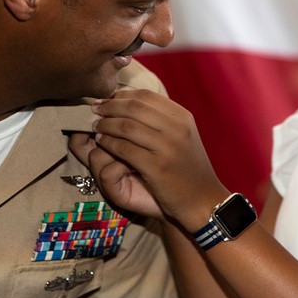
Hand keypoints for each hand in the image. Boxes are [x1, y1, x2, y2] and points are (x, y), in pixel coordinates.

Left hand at [87, 90, 227, 227]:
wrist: (202, 201)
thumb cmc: (187, 169)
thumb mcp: (181, 137)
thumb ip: (161, 120)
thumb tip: (129, 103)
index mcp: (182, 117)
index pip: (146, 95)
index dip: (121, 95)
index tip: (106, 99)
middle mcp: (177, 128)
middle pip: (134, 107)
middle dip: (110, 107)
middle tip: (94, 110)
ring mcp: (168, 147)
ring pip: (127, 126)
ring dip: (106, 124)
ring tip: (95, 127)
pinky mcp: (157, 167)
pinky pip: (124, 148)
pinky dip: (108, 143)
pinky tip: (101, 143)